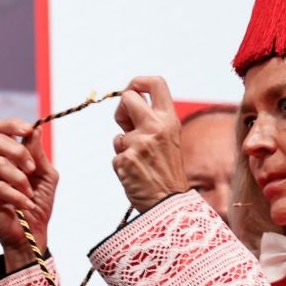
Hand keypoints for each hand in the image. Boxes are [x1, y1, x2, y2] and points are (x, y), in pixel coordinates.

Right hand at [0, 119, 57, 271]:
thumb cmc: (38, 205)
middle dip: (19, 152)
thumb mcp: (46, 176)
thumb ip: (39, 155)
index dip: (13, 125)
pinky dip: (17, 196)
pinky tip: (26, 205)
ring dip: (20, 179)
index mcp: (8, 156)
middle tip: (32, 169)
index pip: (2, 130)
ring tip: (29, 194)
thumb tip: (35, 130)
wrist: (32, 233)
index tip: (29, 130)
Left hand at [111, 76, 187, 210]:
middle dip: (121, 111)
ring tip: (140, 162)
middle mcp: (156, 127)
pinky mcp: (125, 160)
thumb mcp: (168, 139)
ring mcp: (140, 143)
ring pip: (118, 134)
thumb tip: (126, 106)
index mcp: (170, 120)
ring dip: (123, 146)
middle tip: (126, 127)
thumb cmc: (167, 172)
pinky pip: (116, 154)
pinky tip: (135, 174)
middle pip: (127, 98)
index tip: (132, 91)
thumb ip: (151, 122)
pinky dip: (121, 164)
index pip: (156, 83)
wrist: (169, 203)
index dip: (138, 81)